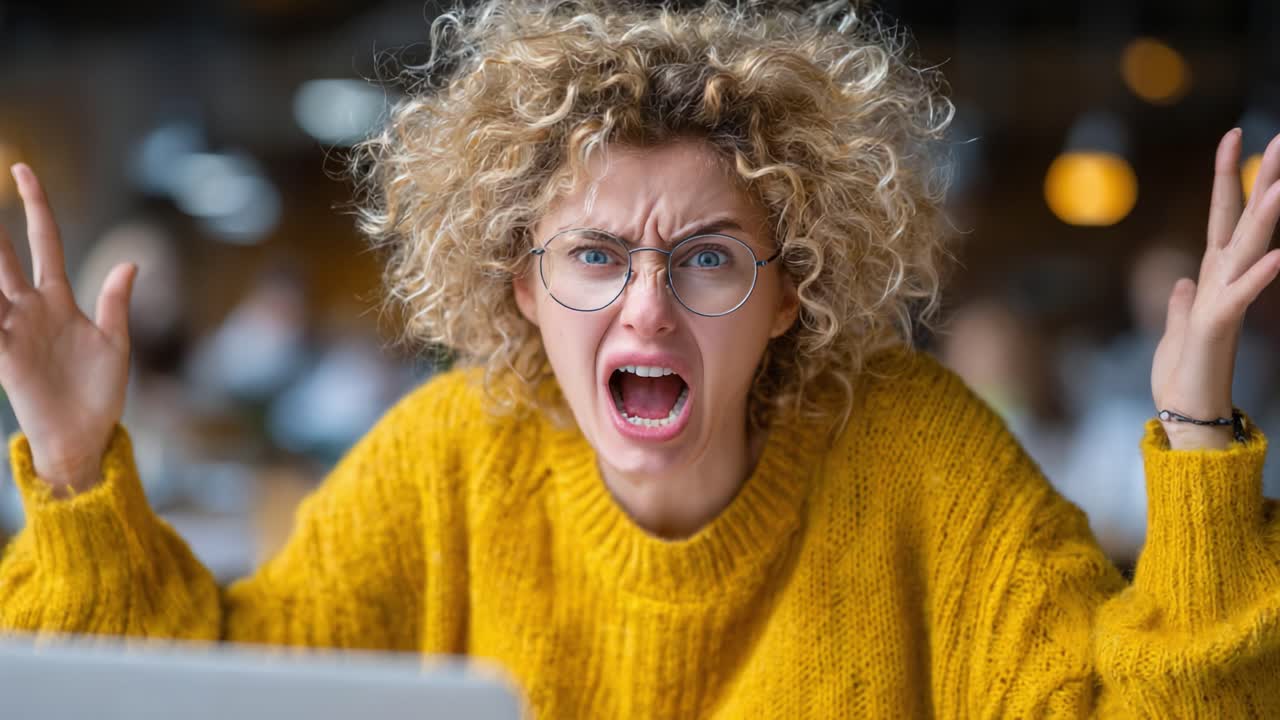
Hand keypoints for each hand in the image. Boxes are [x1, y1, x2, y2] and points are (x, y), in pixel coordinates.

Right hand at [0, 164, 137, 492]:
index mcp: (61, 300)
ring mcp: (15, 331)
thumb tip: (131, 262)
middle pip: (7, 255)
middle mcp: (32, 309)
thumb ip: (116, 301)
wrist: (86, 436)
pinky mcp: (6, 357)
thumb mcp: (116, 342)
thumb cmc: (101, 392)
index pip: (46, 241)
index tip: (24, 170)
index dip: (36, 206)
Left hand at [1151, 130, 1279, 449]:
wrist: (1184, 416)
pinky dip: (1258, 277)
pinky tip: (1278, 256)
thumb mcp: (1177, 331)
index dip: (1226, 177)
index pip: (1221, 216)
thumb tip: (1181, 280)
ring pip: (1247, 250)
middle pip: (1244, 221)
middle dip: (1262, 180)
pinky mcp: (1219, 326)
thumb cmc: (1182, 376)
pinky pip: (1240, 296)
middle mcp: (1223, 282)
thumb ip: (1183, 303)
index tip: (1232, 135)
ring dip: (1266, 217)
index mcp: (1211, 277)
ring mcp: (1224, 301)